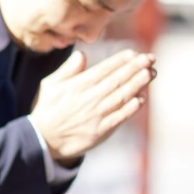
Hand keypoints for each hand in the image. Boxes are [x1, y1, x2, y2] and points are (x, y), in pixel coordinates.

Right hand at [30, 49, 155, 164]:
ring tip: (151, 73)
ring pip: (121, 97)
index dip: (120, 60)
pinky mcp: (100, 131)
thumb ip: (67, 70)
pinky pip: (119, 118)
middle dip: (135, 68)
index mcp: (77, 86)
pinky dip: (131, 108)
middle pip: (116, 81)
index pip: (103, 69)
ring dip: (138, 84)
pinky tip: (142, 98)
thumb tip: (82, 54)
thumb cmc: (47, 110)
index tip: (134, 53)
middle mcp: (89, 99)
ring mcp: (96, 116)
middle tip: (150, 58)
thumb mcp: (49, 85)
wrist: (42, 140)